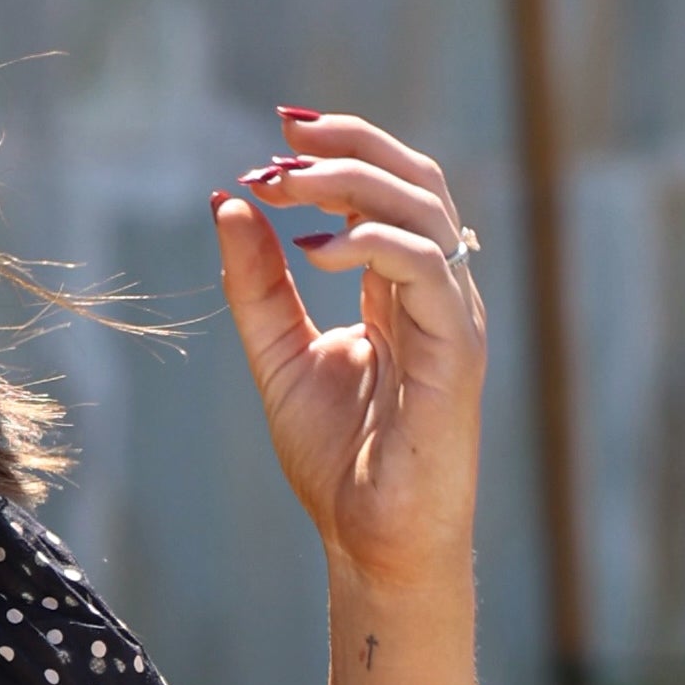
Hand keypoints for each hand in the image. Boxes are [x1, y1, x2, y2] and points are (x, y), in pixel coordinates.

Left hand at [212, 108, 487, 622]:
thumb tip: (226, 202)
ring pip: (423, 212)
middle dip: (347, 147)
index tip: (273, 139)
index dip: (337, 151)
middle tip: (277, 144)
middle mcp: (436, 292)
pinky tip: (313, 255)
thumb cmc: (339, 463)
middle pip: (413, 181)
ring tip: (285, 186)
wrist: (372, 545)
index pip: (385, 190)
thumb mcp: (278, 356)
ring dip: (350, 185)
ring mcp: (454, 318)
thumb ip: (256, 285)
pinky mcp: (458, 351)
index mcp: (400, 289)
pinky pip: (428, 270)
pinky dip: (371, 245)